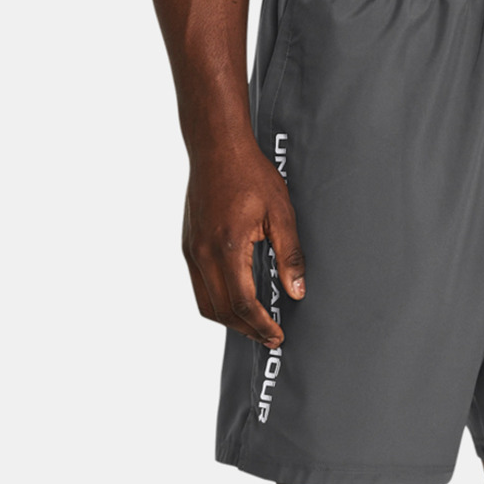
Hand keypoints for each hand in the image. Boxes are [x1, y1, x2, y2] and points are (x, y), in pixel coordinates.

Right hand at [182, 144, 304, 345]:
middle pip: (220, 311)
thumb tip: (296, 291)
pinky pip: (198, 286)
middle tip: (269, 336)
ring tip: (254, 323)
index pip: (242, 304)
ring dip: (229, 319)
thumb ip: (289, 255)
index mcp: (227, 247)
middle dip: (246, 329)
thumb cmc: (250, 174)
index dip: (261, 325)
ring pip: (205, 303)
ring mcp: (191, 250)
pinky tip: (236, 299)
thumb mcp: (281, 213)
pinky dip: (216, 301)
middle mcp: (203, 254)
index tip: (277, 335)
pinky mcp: (187, 245)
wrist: (216, 148)